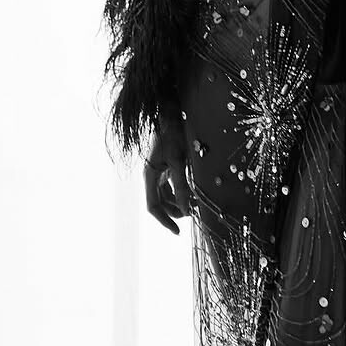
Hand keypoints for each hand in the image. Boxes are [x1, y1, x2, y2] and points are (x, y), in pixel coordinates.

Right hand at [143, 115, 191, 235]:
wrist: (173, 113)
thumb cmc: (175, 134)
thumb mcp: (179, 161)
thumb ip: (182, 186)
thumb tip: (186, 209)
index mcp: (150, 175)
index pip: (153, 207)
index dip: (164, 221)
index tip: (178, 232)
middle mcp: (151, 175)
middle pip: (160, 203)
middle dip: (175, 212)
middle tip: (193, 215)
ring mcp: (158, 171)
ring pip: (166, 195)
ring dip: (178, 202)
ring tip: (196, 206)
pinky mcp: (166, 165)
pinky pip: (171, 185)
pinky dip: (181, 191)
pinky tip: (193, 192)